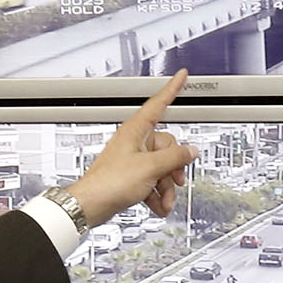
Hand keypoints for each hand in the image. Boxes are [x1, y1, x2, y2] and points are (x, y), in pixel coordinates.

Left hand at [61, 74, 201, 226]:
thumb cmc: (110, 182)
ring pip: (160, 168)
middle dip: (173, 169)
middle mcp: (134, 141)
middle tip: (175, 181)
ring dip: (165, 187)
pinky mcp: (129, 177)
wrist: (91, 205)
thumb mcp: (151, 168)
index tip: (181, 76)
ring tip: (165, 202)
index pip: (159, 103)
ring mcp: (132, 160)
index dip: (172, 89)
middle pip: (166, 148)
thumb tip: (191, 150)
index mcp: (136, 130)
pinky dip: (156, 194)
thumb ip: (175, 157)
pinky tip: (158, 206)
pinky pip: (151, 180)